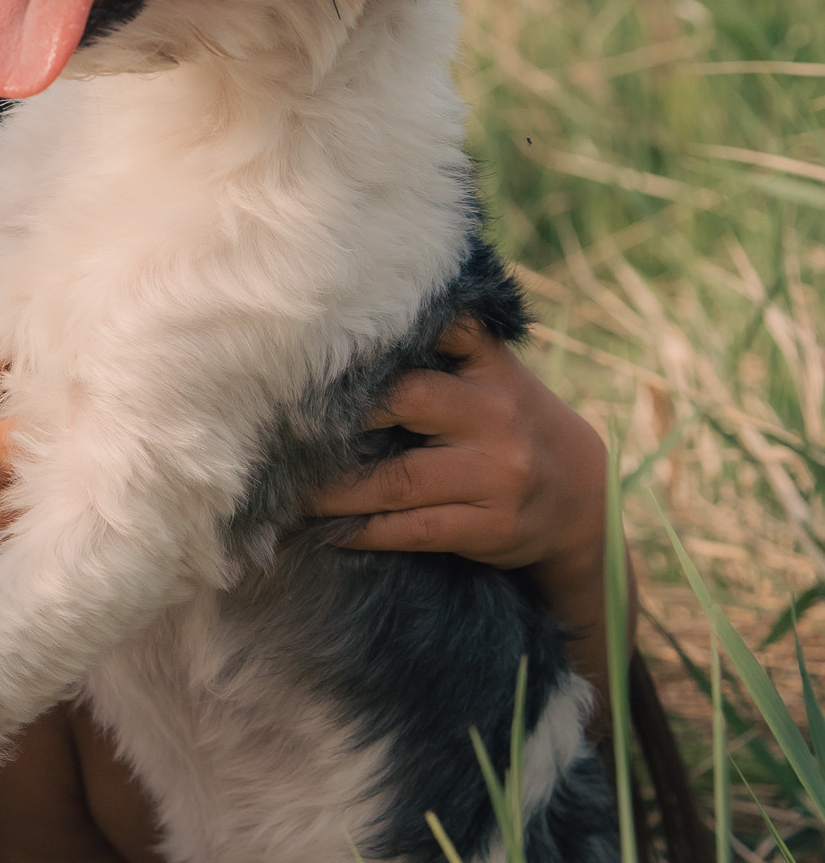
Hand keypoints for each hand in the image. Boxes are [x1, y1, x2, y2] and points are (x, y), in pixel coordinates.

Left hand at [313, 318, 608, 579]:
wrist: (582, 498)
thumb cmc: (511, 424)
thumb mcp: (494, 375)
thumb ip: (443, 348)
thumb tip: (345, 333)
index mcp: (492, 367)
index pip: (439, 332)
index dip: (377, 339)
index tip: (311, 348)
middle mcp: (495, 415)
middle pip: (406, 401)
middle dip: (341, 415)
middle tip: (281, 425)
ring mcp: (495, 474)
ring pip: (399, 479)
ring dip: (335, 488)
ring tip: (288, 489)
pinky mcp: (490, 525)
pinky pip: (414, 529)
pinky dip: (364, 530)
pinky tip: (328, 529)